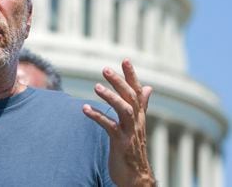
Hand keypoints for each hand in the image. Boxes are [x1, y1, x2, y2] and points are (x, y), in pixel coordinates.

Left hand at [83, 59, 154, 186]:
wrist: (136, 176)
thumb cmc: (133, 147)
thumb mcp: (137, 124)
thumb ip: (141, 105)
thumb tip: (148, 87)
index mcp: (139, 115)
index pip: (137, 91)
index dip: (132, 75)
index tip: (125, 59)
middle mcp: (137, 121)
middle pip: (131, 97)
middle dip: (119, 82)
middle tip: (104, 69)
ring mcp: (130, 132)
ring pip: (124, 110)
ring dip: (110, 97)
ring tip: (96, 87)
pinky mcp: (121, 143)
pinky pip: (110, 127)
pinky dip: (98, 116)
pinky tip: (85, 109)